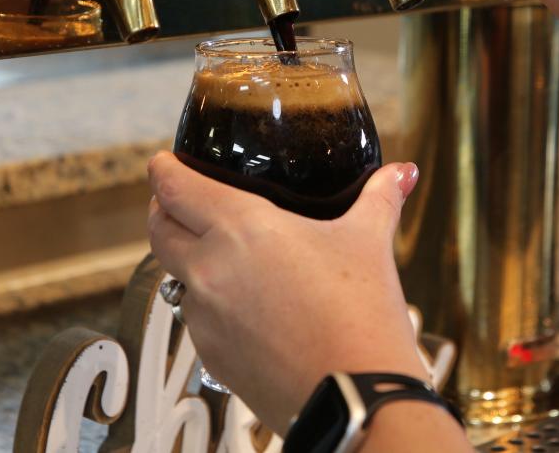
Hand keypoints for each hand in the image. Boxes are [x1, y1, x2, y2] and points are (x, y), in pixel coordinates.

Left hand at [147, 153, 426, 434]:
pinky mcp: (211, 358)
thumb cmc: (360, 317)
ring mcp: (204, 319)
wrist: (356, 397)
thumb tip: (400, 172)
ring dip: (187, 261)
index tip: (164, 161)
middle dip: (163, 210)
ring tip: (220, 256)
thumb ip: (379, 198)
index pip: (175, 188)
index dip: (163, 169)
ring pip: (176, 278)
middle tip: (178, 199)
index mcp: (239, 228)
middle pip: (158, 230)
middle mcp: (209, 271)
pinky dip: (210, 306)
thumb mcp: (369, 242)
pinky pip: (197, 321)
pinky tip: (246, 306)